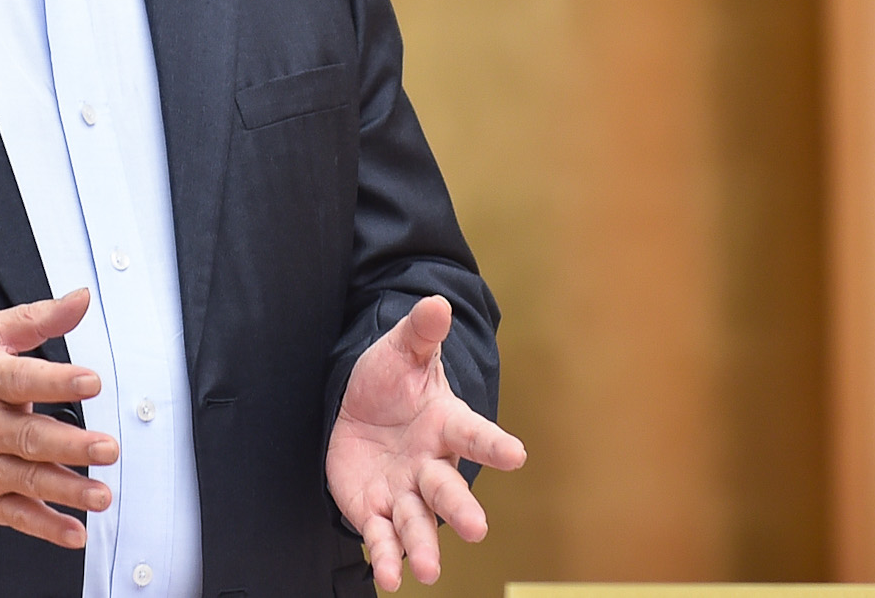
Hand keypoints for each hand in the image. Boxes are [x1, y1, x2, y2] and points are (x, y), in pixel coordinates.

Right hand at [0, 289, 117, 547]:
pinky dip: (46, 527)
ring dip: (67, 490)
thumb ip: (38, 318)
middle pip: (30, 437)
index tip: (91, 381)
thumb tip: (80, 298)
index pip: (22, 380)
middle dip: (71, 446)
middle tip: (107, 448)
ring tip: (100, 494)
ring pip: (28, 479)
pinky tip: (74, 531)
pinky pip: (17, 515)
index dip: (57, 381)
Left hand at [325, 295, 526, 589]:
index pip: (473, 434)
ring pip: (418, 522)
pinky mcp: (375, 511)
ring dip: (423, 546)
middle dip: (461, 509)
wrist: (359, 409)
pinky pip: (381, 537)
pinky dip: (384, 557)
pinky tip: (387, 576)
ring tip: (428, 570)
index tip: (515, 455)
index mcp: (446, 424)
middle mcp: (432, 464)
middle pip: (449, 488)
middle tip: (475, 529)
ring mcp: (405, 491)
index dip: (493, 445)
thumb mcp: (402, 351)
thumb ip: (420, 332)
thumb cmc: (391, 380)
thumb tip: (436, 303)